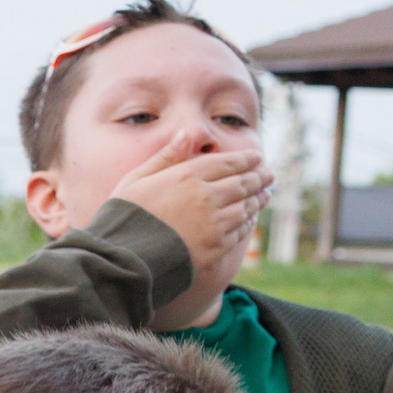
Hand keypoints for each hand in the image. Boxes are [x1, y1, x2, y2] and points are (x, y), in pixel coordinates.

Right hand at [108, 127, 269, 288]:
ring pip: (246, 207)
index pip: (227, 163)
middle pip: (242, 183)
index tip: (257, 157)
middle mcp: (206, 197)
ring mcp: (214, 223)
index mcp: (187, 176)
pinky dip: (249, 222)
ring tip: (265, 195)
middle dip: (259, 177)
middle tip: (269, 175)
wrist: (124, 259)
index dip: (245, 159)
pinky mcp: (215, 247)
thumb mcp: (137, 179)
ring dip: (258, 199)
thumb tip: (187, 133)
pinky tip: (251, 218)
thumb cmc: (124, 217)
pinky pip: (240, 231)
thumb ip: (165, 156)